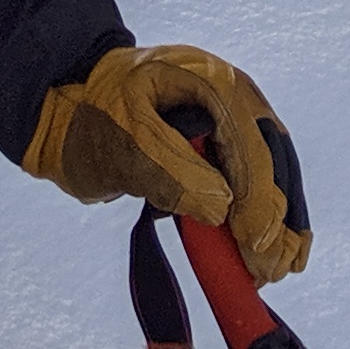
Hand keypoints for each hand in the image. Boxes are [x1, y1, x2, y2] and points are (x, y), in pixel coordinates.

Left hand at [21, 43, 312, 283]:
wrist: (67, 108)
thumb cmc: (91, 117)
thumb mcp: (125, 144)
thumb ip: (171, 173)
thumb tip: (222, 208)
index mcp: (209, 80)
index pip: (247, 141)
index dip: (257, 195)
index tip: (254, 243)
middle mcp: (229, 96)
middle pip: (271, 155)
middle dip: (276, 213)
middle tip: (273, 268)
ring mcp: (227, 119)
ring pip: (272, 168)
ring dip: (279, 218)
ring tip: (282, 267)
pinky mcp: (220, 144)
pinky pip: (253, 177)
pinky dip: (264, 212)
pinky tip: (274, 247)